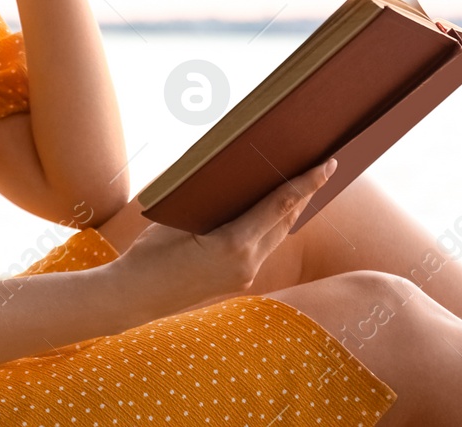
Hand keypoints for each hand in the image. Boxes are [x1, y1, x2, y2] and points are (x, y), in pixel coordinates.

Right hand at [108, 158, 337, 319]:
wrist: (135, 297)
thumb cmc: (150, 253)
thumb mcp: (178, 219)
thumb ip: (212, 202)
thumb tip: (234, 178)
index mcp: (233, 244)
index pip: (279, 205)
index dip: (306, 183)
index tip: (327, 164)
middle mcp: (247, 263)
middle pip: (286, 221)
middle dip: (305, 194)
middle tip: (323, 166)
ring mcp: (244, 275)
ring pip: (278, 236)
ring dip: (291, 211)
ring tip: (303, 185)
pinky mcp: (238, 281)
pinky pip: (263, 248)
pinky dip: (272, 227)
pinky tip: (272, 213)